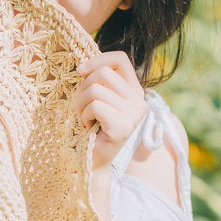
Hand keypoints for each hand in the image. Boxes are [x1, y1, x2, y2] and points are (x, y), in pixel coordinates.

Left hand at [74, 51, 146, 169]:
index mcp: (135, 91)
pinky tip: (88, 128)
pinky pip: (95, 106)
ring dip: (81, 105)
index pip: (120, 58)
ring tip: (85, 120)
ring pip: (95, 90)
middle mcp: (140, 101)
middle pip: (102, 74)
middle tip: (82, 109)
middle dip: (82, 89)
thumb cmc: (89, 128)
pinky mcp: (123, 126)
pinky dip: (84, 116)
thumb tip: (83, 64)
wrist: (90, 161)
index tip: (80, 71)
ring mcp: (134, 114)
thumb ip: (97, 80)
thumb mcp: (96, 98)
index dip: (97, 60)